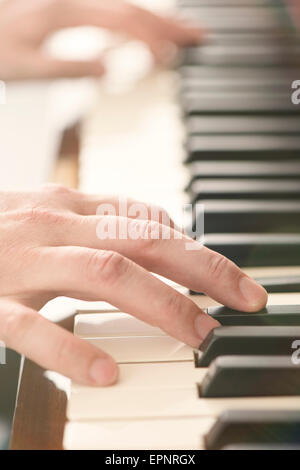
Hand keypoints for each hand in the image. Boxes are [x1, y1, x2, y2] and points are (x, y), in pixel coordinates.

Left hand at [0, 0, 201, 80]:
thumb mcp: (27, 66)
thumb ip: (68, 68)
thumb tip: (107, 70)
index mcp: (66, 10)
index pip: (123, 20)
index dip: (151, 39)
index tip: (171, 58)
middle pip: (133, 7)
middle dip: (168, 23)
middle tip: (199, 36)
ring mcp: (75, 0)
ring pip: (126, 5)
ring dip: (156, 18)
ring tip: (182, 33)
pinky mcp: (72, 7)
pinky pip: (112, 10)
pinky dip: (136, 20)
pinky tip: (145, 29)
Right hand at [0, 185, 266, 385]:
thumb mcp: (49, 210)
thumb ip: (102, 217)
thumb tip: (161, 227)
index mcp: (68, 203)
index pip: (147, 219)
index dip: (195, 247)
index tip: (229, 279)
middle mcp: (52, 223)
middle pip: (143, 239)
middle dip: (203, 267)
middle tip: (245, 299)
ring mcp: (21, 260)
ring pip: (104, 273)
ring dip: (161, 303)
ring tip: (199, 334)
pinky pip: (32, 326)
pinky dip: (72, 349)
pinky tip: (107, 374)